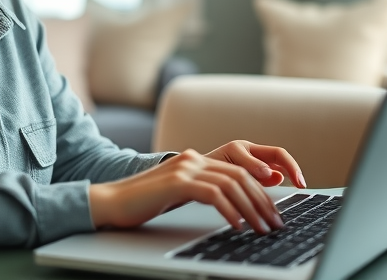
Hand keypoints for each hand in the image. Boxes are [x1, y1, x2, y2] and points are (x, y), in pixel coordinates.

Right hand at [89, 143, 305, 234]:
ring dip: (252, 209)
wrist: (111, 202)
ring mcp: (185, 168)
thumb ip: (202, 191)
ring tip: (262, 228)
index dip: (260, 191)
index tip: (272, 212)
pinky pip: (214, 194)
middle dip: (263, 201)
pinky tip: (238, 226)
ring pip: (232, 184)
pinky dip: (231, 211)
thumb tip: (233, 207)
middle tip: (275, 223)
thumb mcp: (178, 194)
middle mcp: (192, 159)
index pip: (238, 171)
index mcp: (195, 160)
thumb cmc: (143, 203)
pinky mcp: (177, 182)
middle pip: (240, 176)